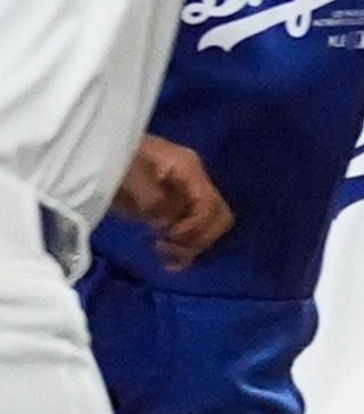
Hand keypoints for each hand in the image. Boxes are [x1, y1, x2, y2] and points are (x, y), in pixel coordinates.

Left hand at [113, 135, 231, 270]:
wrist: (96, 151)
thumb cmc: (115, 159)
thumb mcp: (131, 175)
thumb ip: (153, 200)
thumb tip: (165, 224)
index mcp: (189, 169)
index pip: (209, 204)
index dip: (194, 226)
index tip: (167, 236)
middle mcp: (195, 182)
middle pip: (217, 218)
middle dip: (198, 239)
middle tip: (168, 249)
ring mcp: (187, 195)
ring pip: (208, 228)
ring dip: (191, 247)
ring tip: (164, 257)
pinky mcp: (175, 208)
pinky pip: (192, 231)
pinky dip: (184, 249)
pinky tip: (169, 262)